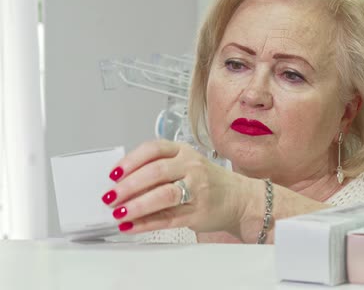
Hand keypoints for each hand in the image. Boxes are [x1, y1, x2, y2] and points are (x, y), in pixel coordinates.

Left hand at [101, 140, 247, 237]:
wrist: (240, 199)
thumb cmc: (208, 182)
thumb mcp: (187, 164)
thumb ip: (159, 168)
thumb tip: (121, 184)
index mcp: (184, 152)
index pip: (153, 149)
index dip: (130, 161)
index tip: (113, 174)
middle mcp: (191, 167)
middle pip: (156, 173)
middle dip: (128, 186)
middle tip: (110, 197)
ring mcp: (197, 190)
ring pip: (163, 196)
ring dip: (137, 205)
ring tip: (119, 213)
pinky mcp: (198, 212)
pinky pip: (168, 219)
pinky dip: (146, 223)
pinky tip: (131, 226)